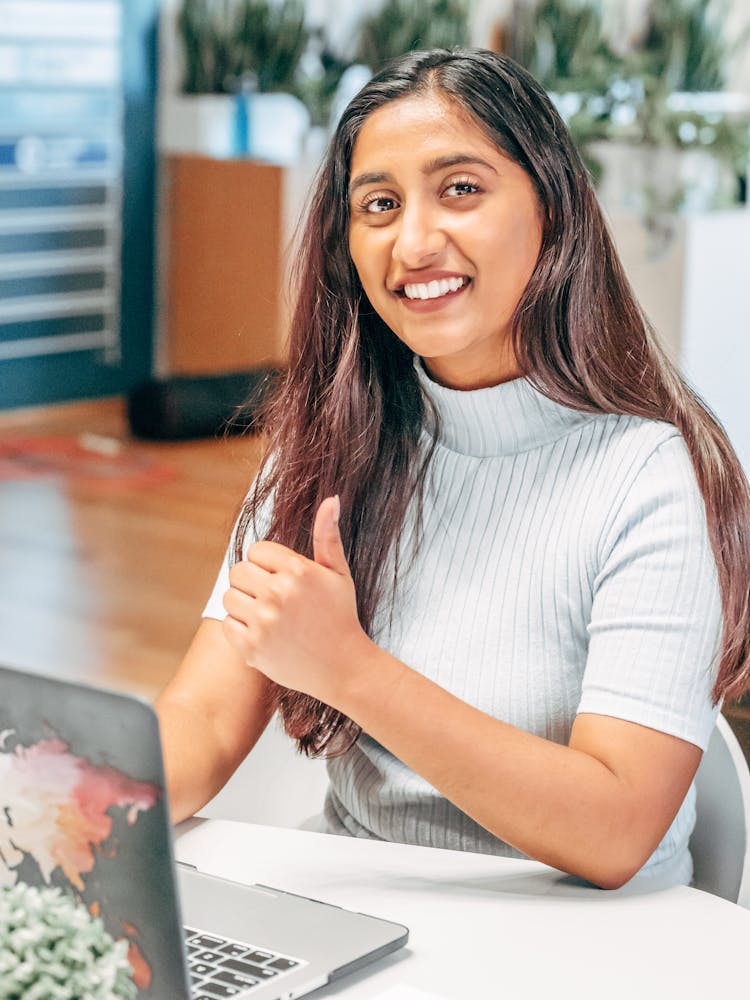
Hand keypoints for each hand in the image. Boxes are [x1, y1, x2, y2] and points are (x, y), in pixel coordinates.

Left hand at [221, 496, 369, 706]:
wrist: (343, 667)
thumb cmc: (340, 616)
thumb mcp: (339, 573)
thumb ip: (328, 535)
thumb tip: (331, 499)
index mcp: (297, 571)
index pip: (256, 551)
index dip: (267, 564)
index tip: (282, 580)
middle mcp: (278, 594)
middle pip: (238, 572)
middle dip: (251, 582)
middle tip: (272, 598)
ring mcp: (263, 622)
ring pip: (229, 598)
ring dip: (243, 605)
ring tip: (267, 616)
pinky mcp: (252, 647)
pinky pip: (227, 624)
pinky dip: (240, 629)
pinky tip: (262, 633)